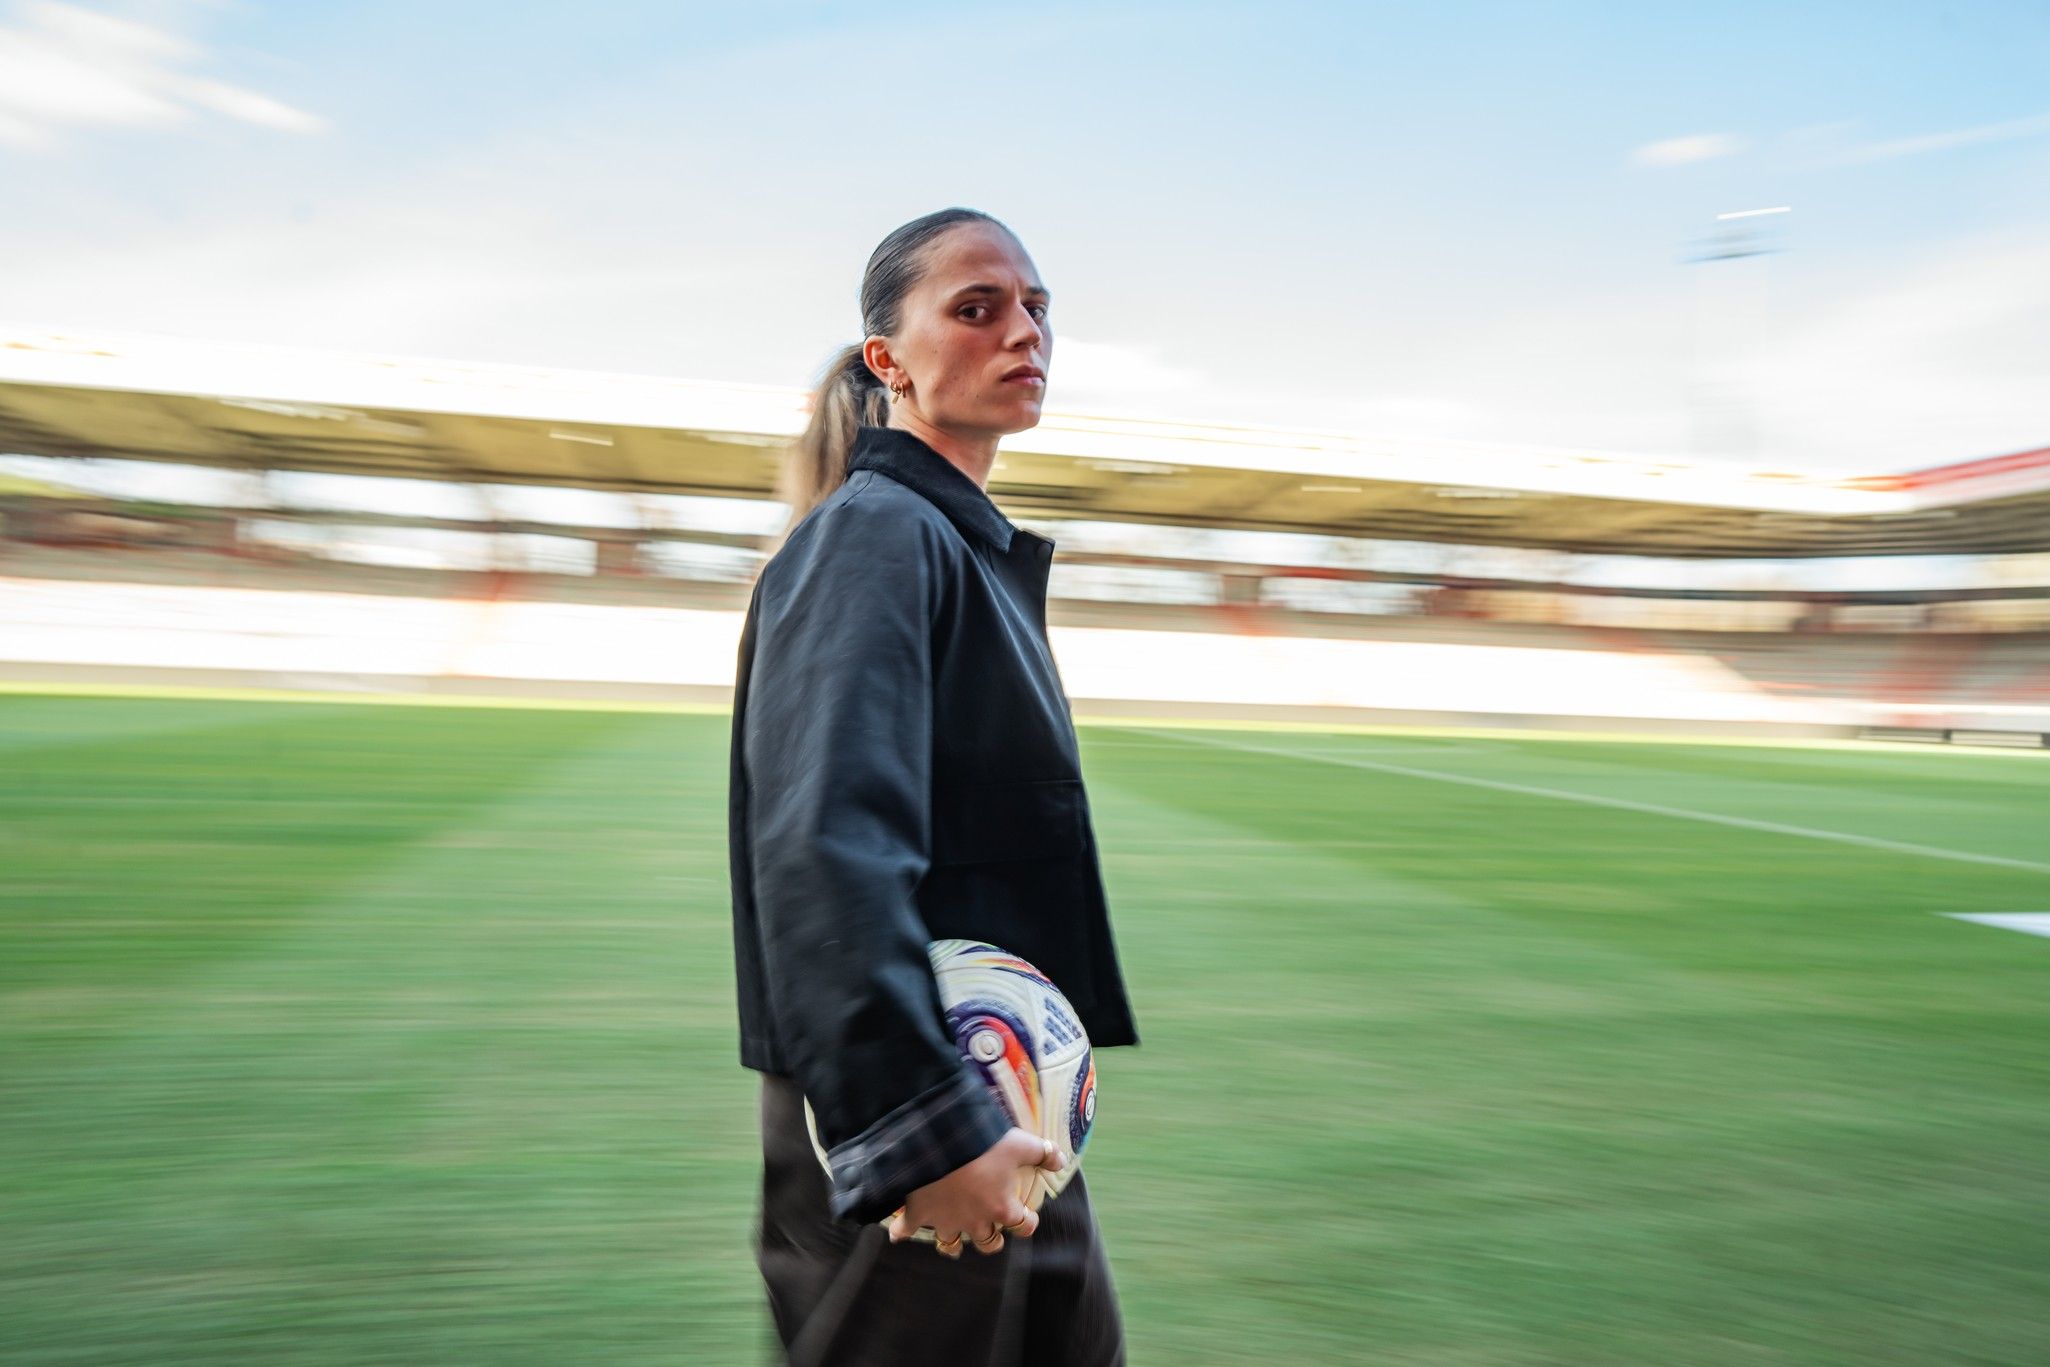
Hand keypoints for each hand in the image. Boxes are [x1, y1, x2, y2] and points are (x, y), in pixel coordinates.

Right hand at [886, 1128, 1065, 1256]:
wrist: (936, 1141)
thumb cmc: (982, 1144)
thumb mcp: (1019, 1142)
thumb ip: (1042, 1152)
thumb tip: (1061, 1159)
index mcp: (1001, 1207)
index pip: (1022, 1225)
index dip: (1027, 1223)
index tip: (1027, 1218)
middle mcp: (974, 1221)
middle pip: (988, 1243)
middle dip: (992, 1240)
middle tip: (993, 1232)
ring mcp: (944, 1220)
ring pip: (950, 1244)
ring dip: (952, 1245)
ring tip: (952, 1244)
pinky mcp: (918, 1214)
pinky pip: (906, 1229)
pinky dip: (901, 1232)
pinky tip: (897, 1233)